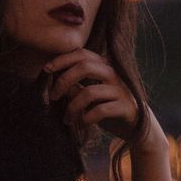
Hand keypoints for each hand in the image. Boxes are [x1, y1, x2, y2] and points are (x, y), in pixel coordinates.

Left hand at [44, 49, 166, 150]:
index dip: (62, 59)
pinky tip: (83, 123)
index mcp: (104, 66)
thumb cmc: (107, 107)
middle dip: (64, 80)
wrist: (135, 126)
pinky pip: (100, 111)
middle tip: (53, 96)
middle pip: (85, 67)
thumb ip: (75, 86)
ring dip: (72, 107)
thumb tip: (54, 82)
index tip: (46, 70)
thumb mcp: (89, 94)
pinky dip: (87, 118)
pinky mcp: (125, 108)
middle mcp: (113, 74)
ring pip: (90, 92)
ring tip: (67, 119)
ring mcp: (120, 90)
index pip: (81, 54)